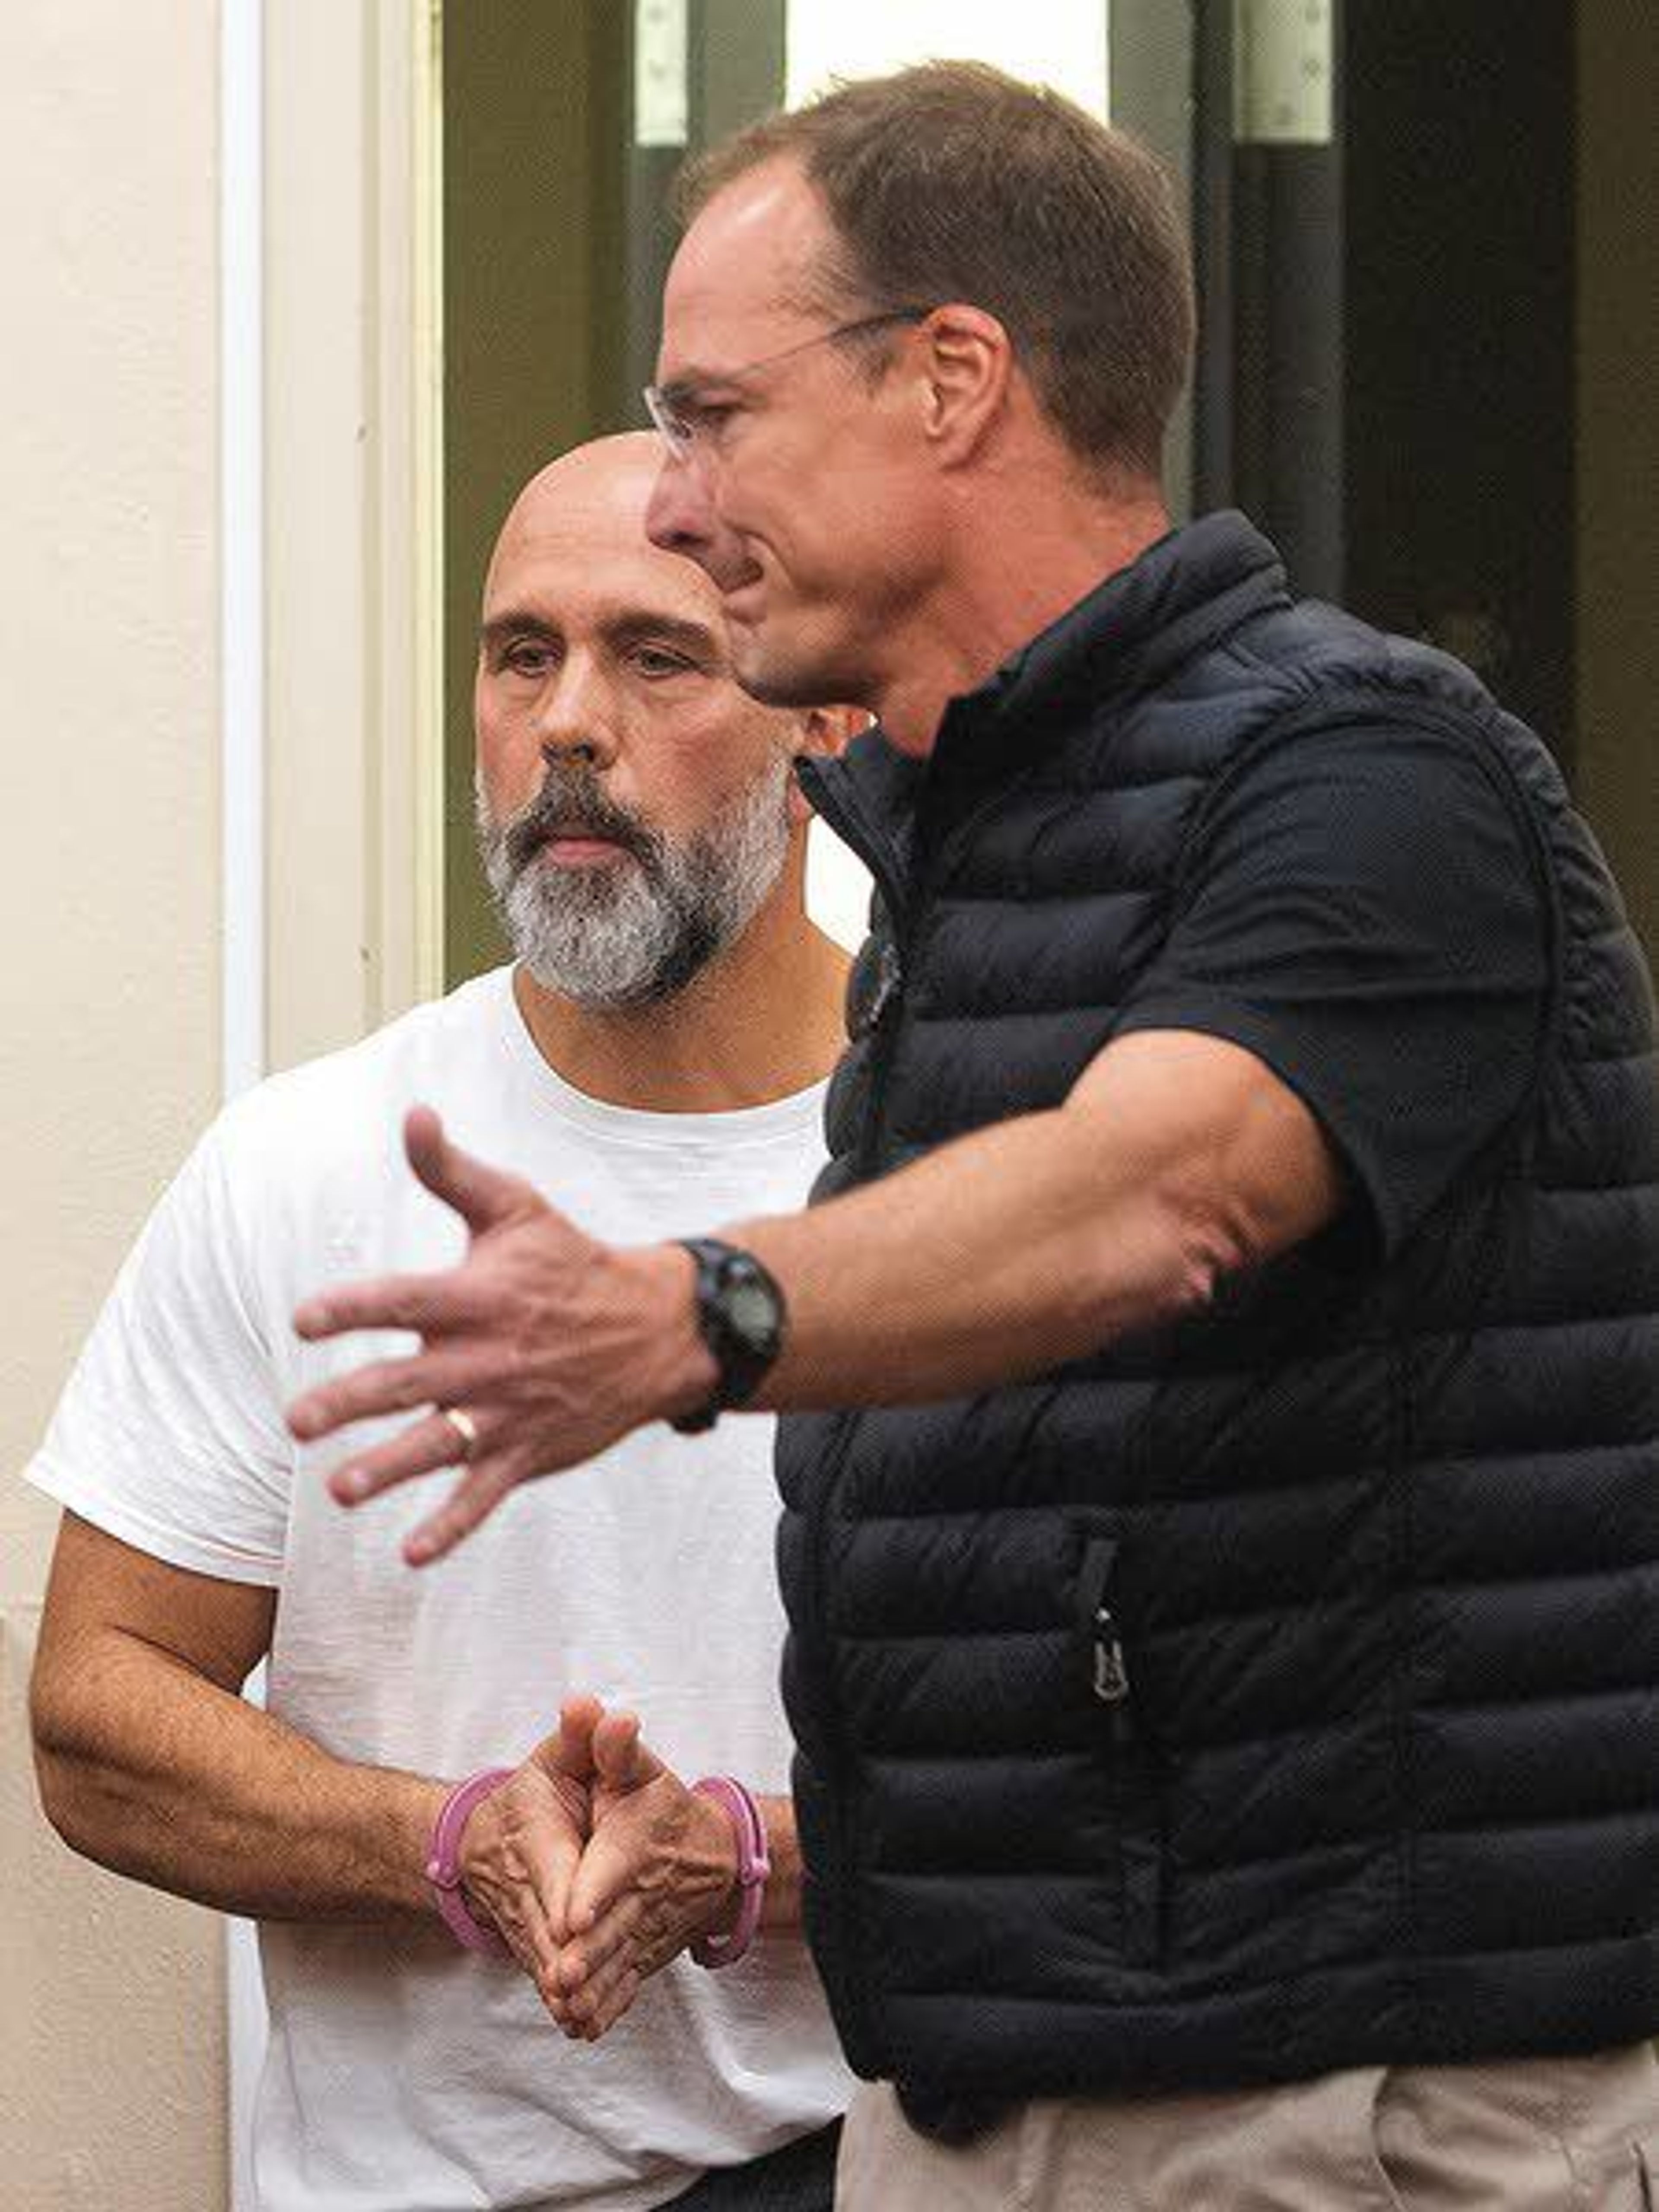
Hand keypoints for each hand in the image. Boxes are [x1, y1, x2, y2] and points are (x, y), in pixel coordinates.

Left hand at [285, 1107, 712, 1562]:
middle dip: (350, 1402)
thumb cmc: (572, 1263)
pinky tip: (412, 1553)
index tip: (304, 1318)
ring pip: (440, 1446)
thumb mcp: (517, 1207)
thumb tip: (412, 1114)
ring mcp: (511, 1411)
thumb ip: (452, 1171)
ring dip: (389, 1470)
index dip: (354, 1306)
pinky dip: (452, 1527)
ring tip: (340, 1489)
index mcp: (481, 1295)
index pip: (406, 1300)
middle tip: (297, 1421)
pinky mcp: (530, 1452)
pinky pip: (485, 1496)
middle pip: (409, 1382)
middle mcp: (490, 1356)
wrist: (661, 1329)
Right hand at [452, 1697, 599, 2009]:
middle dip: (560, 1952)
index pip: (548, 1865)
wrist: (477, 1840)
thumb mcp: (557, 1757)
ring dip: (560, 1986)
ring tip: (582, 2017)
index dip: (562, 1890)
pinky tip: (584, 2027)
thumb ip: (580, 1736)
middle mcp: (524, 1883)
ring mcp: (523, 1920)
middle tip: (576, 1984)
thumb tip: (588, 1704)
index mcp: (533, 1834)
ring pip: (541, 1956)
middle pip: (543, 1921)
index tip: (574, 1918)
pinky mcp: (529, 1945)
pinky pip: (544, 1973)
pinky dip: (561, 2000)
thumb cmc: (531, 1794)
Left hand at [553, 1709, 738, 2042]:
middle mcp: (643, 1892)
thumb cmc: (663, 1807)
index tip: (573, 1916)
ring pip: (619, 1960)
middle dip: (589, 1951)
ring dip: (595, 1986)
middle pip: (614, 1922)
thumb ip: (614, 1746)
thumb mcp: (639, 1769)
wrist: (715, 1855)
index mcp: (635, 1843)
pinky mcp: (645, 1955)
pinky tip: (584, 2028)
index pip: (614, 1866)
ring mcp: (646, 1929)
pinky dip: (608, 2007)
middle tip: (561, 1975)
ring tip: (565, 2007)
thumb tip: (605, 1713)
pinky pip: (627, 1983)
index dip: (594, 1889)